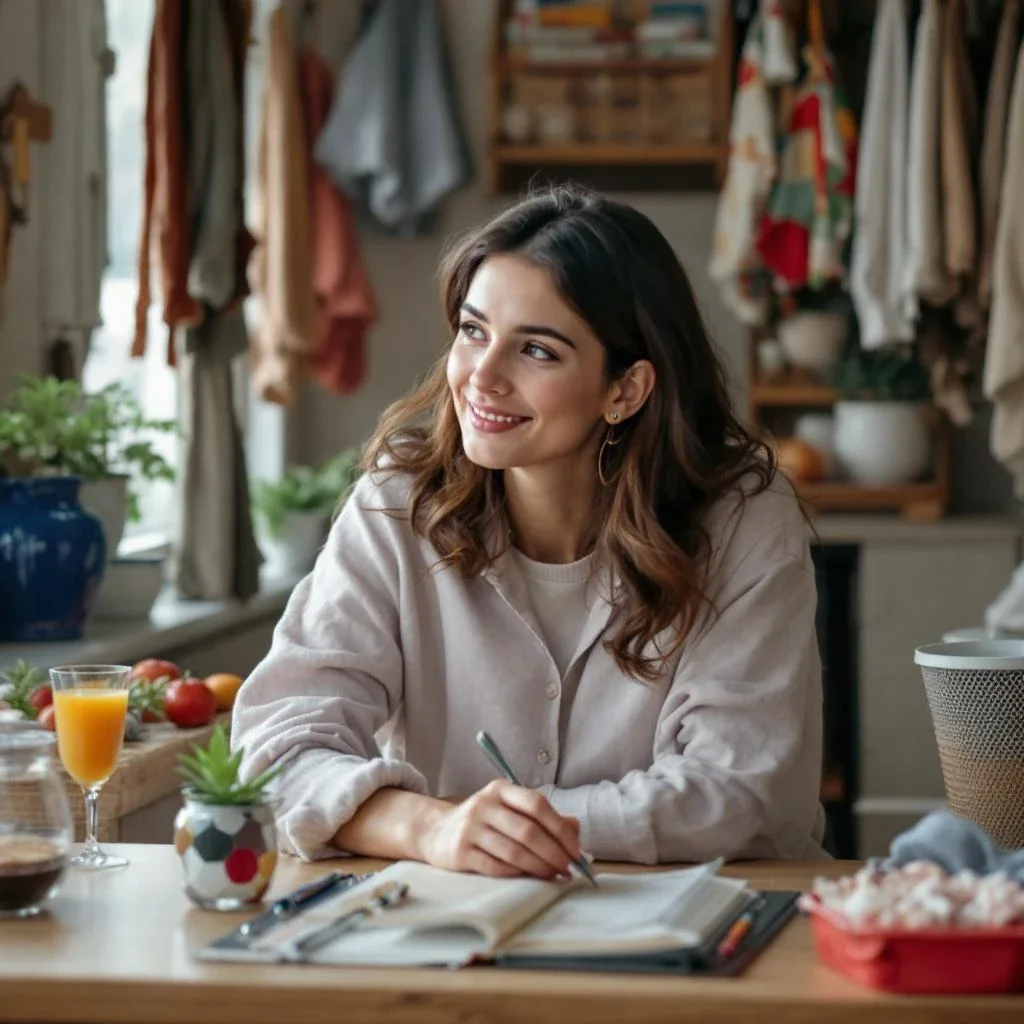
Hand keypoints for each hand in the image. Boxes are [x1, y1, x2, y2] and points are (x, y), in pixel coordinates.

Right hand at [418, 779, 580, 879]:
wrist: (436, 832)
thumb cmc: (483, 822)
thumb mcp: (509, 810)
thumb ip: (542, 817)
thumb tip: (575, 828)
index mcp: (500, 789)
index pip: (536, 804)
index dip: (560, 828)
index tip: (575, 849)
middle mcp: (484, 804)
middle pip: (527, 830)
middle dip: (553, 852)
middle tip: (567, 867)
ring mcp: (469, 827)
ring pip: (513, 851)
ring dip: (539, 866)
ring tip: (553, 875)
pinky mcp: (459, 851)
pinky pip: (496, 866)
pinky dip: (517, 873)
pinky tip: (528, 877)